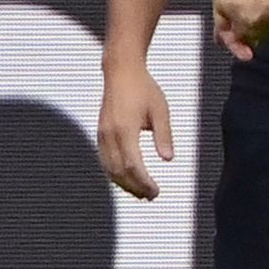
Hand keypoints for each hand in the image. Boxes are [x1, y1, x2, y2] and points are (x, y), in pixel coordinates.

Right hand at [97, 65, 172, 201]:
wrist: (121, 71)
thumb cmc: (143, 88)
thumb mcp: (160, 110)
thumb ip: (164, 135)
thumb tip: (168, 159)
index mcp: (125, 129)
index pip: (134, 164)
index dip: (144, 182)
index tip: (156, 191)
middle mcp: (110, 134)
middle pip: (119, 171)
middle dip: (135, 187)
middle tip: (151, 196)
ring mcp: (102, 134)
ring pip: (109, 169)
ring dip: (124, 184)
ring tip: (141, 193)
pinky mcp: (100, 133)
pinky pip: (105, 161)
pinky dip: (115, 174)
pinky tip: (127, 180)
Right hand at [211, 0, 268, 60]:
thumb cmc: (264, 14)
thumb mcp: (243, 37)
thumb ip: (235, 39)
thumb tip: (238, 39)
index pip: (221, 22)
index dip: (230, 40)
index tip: (239, 50)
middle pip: (236, 9)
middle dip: (244, 27)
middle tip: (252, 42)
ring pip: (252, 0)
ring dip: (256, 15)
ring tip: (265, 30)